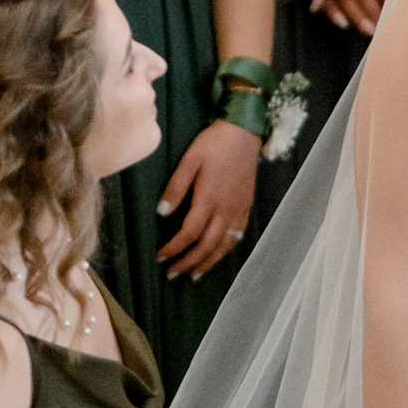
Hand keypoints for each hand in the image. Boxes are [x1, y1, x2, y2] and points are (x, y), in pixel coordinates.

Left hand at [158, 117, 259, 277]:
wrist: (244, 133)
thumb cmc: (214, 143)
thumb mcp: (189, 160)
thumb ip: (176, 187)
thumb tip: (162, 213)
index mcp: (209, 198)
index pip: (189, 233)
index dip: (174, 248)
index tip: (160, 256)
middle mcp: (226, 210)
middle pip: (207, 245)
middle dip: (189, 262)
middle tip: (173, 274)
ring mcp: (239, 210)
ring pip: (224, 245)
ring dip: (208, 262)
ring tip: (194, 274)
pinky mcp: (246, 207)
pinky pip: (237, 236)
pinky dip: (225, 250)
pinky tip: (217, 254)